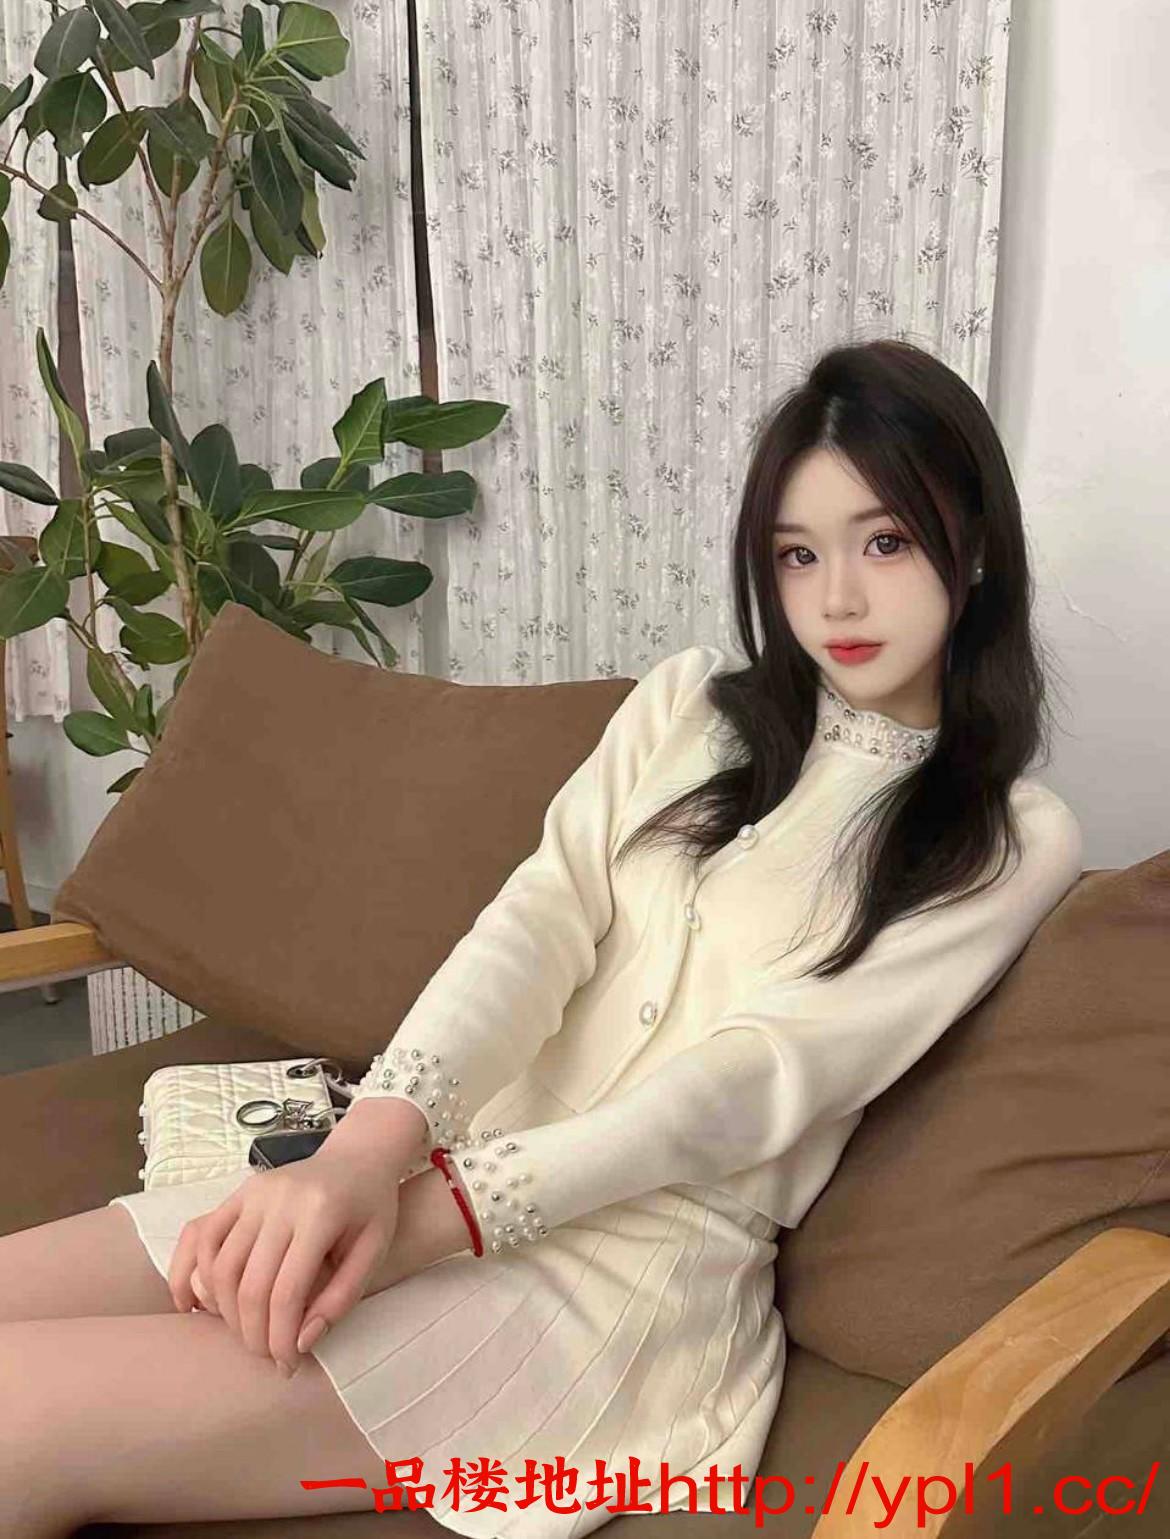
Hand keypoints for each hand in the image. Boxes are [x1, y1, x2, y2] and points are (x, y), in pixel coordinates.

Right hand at [168, 1136, 406, 1375]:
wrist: (359, 1156)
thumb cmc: (372, 1207)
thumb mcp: (374, 1251)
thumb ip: (341, 1299)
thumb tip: (301, 1343)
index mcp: (320, 1212)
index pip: (286, 1292)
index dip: (281, 1339)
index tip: (287, 1366)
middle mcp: (280, 1199)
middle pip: (249, 1284)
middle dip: (253, 1333)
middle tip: (266, 1357)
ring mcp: (254, 1192)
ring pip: (220, 1266)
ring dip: (225, 1313)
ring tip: (246, 1335)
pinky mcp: (239, 1192)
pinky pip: (202, 1236)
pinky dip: (191, 1273)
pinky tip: (195, 1306)